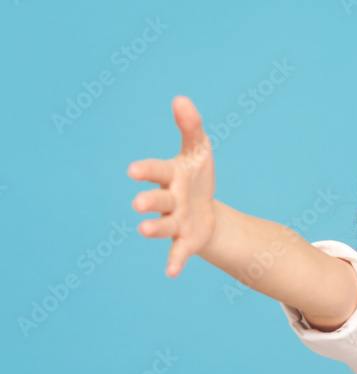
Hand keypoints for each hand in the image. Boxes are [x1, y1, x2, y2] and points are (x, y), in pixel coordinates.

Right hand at [127, 96, 216, 277]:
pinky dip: (174, 261)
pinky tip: (171, 273)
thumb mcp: (199, 150)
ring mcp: (176, 222)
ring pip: (164, 226)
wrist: (207, 211)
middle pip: (157, 200)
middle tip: (138, 203)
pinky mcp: (186, 241)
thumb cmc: (197, 178)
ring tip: (143, 229)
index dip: (146, 171)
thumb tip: (181, 99)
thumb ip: (191, 127)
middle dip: (148, 201)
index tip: (133, 170)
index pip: (156, 171)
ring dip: (153, 228)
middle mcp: (169, 200)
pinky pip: (179, 252)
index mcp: (170, 176)